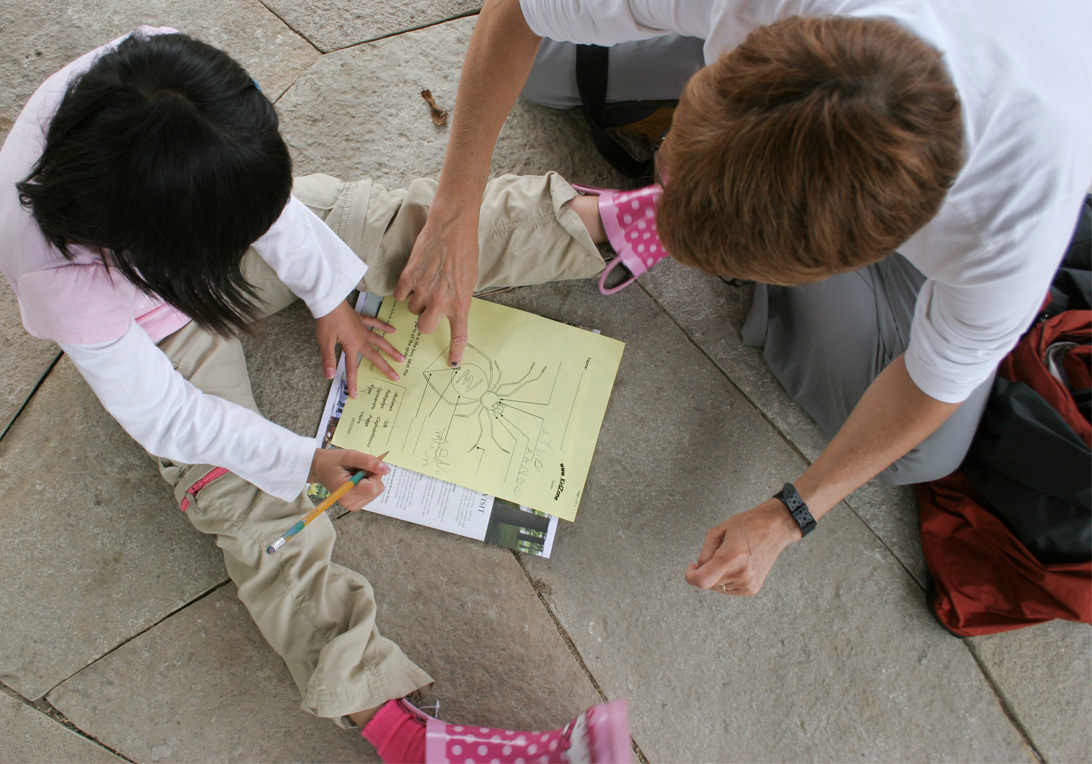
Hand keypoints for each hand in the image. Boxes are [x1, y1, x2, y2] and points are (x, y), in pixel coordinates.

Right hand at [308, 448, 389, 511]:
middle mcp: (350, 503)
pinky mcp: (356, 505)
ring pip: (376, 491)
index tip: (364, 466)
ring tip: (355, 474)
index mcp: (346, 492)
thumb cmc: (333, 461)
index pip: (373, 487)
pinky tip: (356, 480)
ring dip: (370, 480)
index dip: (374, 474)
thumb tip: (386, 470)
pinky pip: (372, 493)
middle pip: (376, 489)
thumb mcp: (350, 456)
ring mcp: (353, 506)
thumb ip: (368, 462)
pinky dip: (368, 485)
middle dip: (372, 476)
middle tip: (357, 469)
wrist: (321, 468)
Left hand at [315, 300, 402, 396]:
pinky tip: (392, 330)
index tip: (355, 395)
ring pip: (380, 341)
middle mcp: (360, 338)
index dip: (353, 382)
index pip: (352, 368)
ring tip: (401, 357)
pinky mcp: (361, 319)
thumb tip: (329, 376)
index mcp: (351, 345)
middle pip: (375, 355)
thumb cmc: (326, 321)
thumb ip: (329, 359)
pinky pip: (375, 323)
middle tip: (396, 376)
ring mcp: (362, 328)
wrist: (328, 301)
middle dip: (385, 367)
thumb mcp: (325, 342)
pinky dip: (384, 326)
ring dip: (390, 349)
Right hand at [393, 208, 478, 366]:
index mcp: (460, 303)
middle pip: (424, 327)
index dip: (455, 351)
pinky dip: (405, 289)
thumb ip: (458, 299)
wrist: (452, 228)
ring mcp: (423, 290)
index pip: (458, 335)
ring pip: (412, 309)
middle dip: (425, 319)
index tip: (453, 363)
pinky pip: (400, 295)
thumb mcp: (469, 281)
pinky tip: (414, 277)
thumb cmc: (465, 252)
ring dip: (417, 300)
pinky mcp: (408, 278)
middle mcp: (441, 301)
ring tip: (426, 281)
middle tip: (430, 306)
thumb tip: (450, 309)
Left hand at [684, 500, 802, 595]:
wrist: (775, 528)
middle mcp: (741, 573)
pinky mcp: (752, 589)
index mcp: (731, 557)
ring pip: (718, 586)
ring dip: (718, 574)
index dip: (691, 576)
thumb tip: (700, 568)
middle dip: (706, 570)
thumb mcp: (719, 530)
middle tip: (717, 552)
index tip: (692, 568)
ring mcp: (748, 583)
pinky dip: (727, 578)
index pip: (702, 581)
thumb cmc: (748, 525)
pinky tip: (737, 564)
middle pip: (709, 583)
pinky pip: (729, 588)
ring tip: (732, 556)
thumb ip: (705, 552)